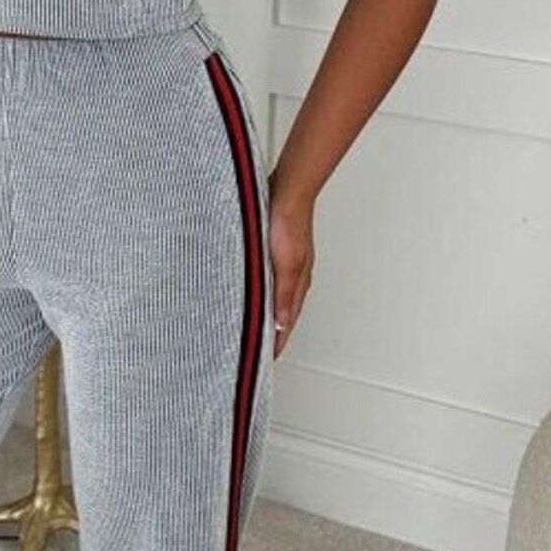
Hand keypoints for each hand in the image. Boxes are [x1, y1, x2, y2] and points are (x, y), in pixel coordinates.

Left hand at [267, 188, 313, 357]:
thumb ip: (282, 295)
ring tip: (256, 327)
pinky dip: (263, 292)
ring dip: (269, 312)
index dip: (278, 342)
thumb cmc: (289, 222)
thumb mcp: (286, 264)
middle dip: (274, 332)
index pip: (287, 322)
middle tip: (260, 349)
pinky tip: (253, 290)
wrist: (288, 190)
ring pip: (277, 296)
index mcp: (298, 283)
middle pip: (284, 312)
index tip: (267, 360)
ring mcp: (285, 262)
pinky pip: (269, 279)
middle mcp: (293, 276)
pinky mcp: (275, 250)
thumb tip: (282, 324)